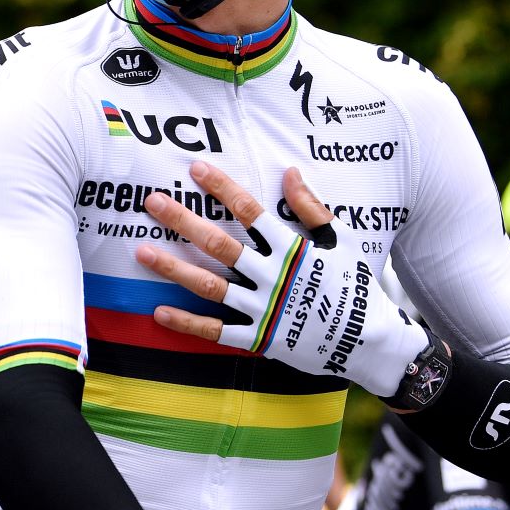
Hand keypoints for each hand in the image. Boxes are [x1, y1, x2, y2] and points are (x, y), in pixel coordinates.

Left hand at [137, 163, 425, 396]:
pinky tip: (158, 310)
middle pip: (219, 244)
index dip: (222, 187)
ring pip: (209, 285)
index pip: (250, 210)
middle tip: (151, 202)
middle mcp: (271, 276)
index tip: (195, 168)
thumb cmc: (354, 285)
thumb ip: (312, 208)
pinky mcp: (258, 338)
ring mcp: (262, 308)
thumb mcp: (341, 241)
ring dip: (173, 268)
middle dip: (183, 221)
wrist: (368, 342)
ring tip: (140, 252)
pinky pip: (216, 331)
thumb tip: (289, 172)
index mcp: (290, 249)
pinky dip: (187, 323)